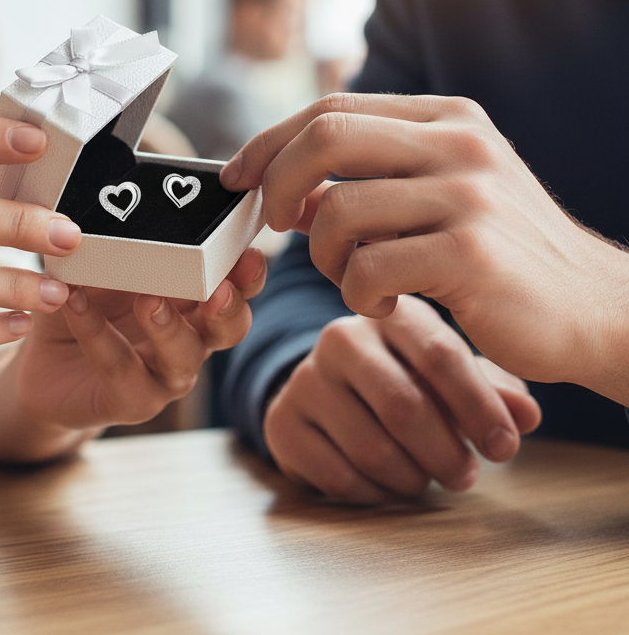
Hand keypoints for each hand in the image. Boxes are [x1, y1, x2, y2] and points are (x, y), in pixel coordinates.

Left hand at [0, 248, 267, 459]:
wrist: (46, 365)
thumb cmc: (85, 303)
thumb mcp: (99, 266)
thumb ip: (117, 244)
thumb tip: (119, 208)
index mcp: (194, 300)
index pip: (235, 285)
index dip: (248, 273)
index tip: (249, 253)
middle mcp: (191, 338)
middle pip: (230, 327)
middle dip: (229, 306)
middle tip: (220, 288)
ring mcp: (165, 375)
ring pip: (184, 358)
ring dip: (169, 327)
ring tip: (147, 300)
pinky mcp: (132, 401)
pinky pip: (121, 369)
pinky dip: (98, 334)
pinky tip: (75, 305)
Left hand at [221, 93, 628, 400]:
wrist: (594, 308)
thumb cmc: (504, 253)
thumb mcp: (443, 192)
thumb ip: (371, 180)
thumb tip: (286, 192)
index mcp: (446, 118)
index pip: (331, 108)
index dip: (269, 141)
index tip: (239, 176)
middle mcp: (457, 144)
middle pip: (324, 139)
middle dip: (276, 184)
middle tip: (272, 225)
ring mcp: (468, 196)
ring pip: (336, 211)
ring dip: (321, 256)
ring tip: (351, 278)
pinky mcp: (471, 255)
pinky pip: (366, 269)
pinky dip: (356, 295)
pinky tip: (387, 305)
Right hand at [264, 295, 540, 504]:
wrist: (330, 390)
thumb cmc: (407, 379)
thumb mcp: (451, 375)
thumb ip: (493, 391)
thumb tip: (526, 416)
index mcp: (390, 316)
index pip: (440, 355)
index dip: (478, 408)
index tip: (505, 448)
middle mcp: (340, 338)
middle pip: (404, 406)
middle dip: (446, 454)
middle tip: (465, 476)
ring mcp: (305, 379)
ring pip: (371, 448)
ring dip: (411, 478)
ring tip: (423, 478)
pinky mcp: (282, 422)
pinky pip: (338, 475)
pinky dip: (373, 493)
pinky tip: (383, 484)